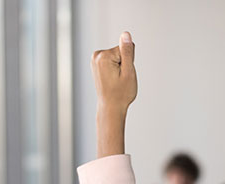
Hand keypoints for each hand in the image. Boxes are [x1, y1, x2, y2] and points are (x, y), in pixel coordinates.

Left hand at [91, 31, 136, 156]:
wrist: (111, 107)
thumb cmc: (121, 93)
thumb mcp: (128, 71)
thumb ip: (127, 51)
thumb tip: (126, 34)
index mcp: (103, 56)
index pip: (126, 49)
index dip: (129, 62)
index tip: (124, 74)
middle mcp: (96, 55)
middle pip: (120, 52)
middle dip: (124, 64)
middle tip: (121, 79)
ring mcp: (95, 59)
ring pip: (117, 57)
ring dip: (120, 67)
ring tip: (117, 81)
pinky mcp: (96, 63)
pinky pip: (112, 61)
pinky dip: (115, 69)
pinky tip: (113, 79)